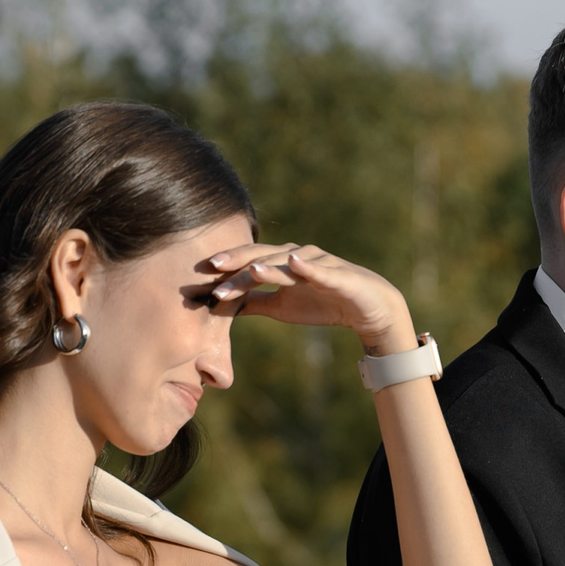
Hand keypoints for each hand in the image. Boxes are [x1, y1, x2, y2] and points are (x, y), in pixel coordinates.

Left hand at [205, 243, 417, 356]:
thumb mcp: (281, 307)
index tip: (200, 275)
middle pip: (261, 256)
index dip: (226, 268)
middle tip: (212, 265)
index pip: (248, 263)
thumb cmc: (322, 303)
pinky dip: (306, 266)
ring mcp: (316, 263)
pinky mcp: (337, 274)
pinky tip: (294, 263)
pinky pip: (320, 269)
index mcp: (280, 264)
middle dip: (237, 260)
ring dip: (266, 267)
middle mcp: (295, 257)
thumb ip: (255, 303)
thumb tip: (223, 306)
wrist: (365, 309)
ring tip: (249, 271)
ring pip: (286, 263)